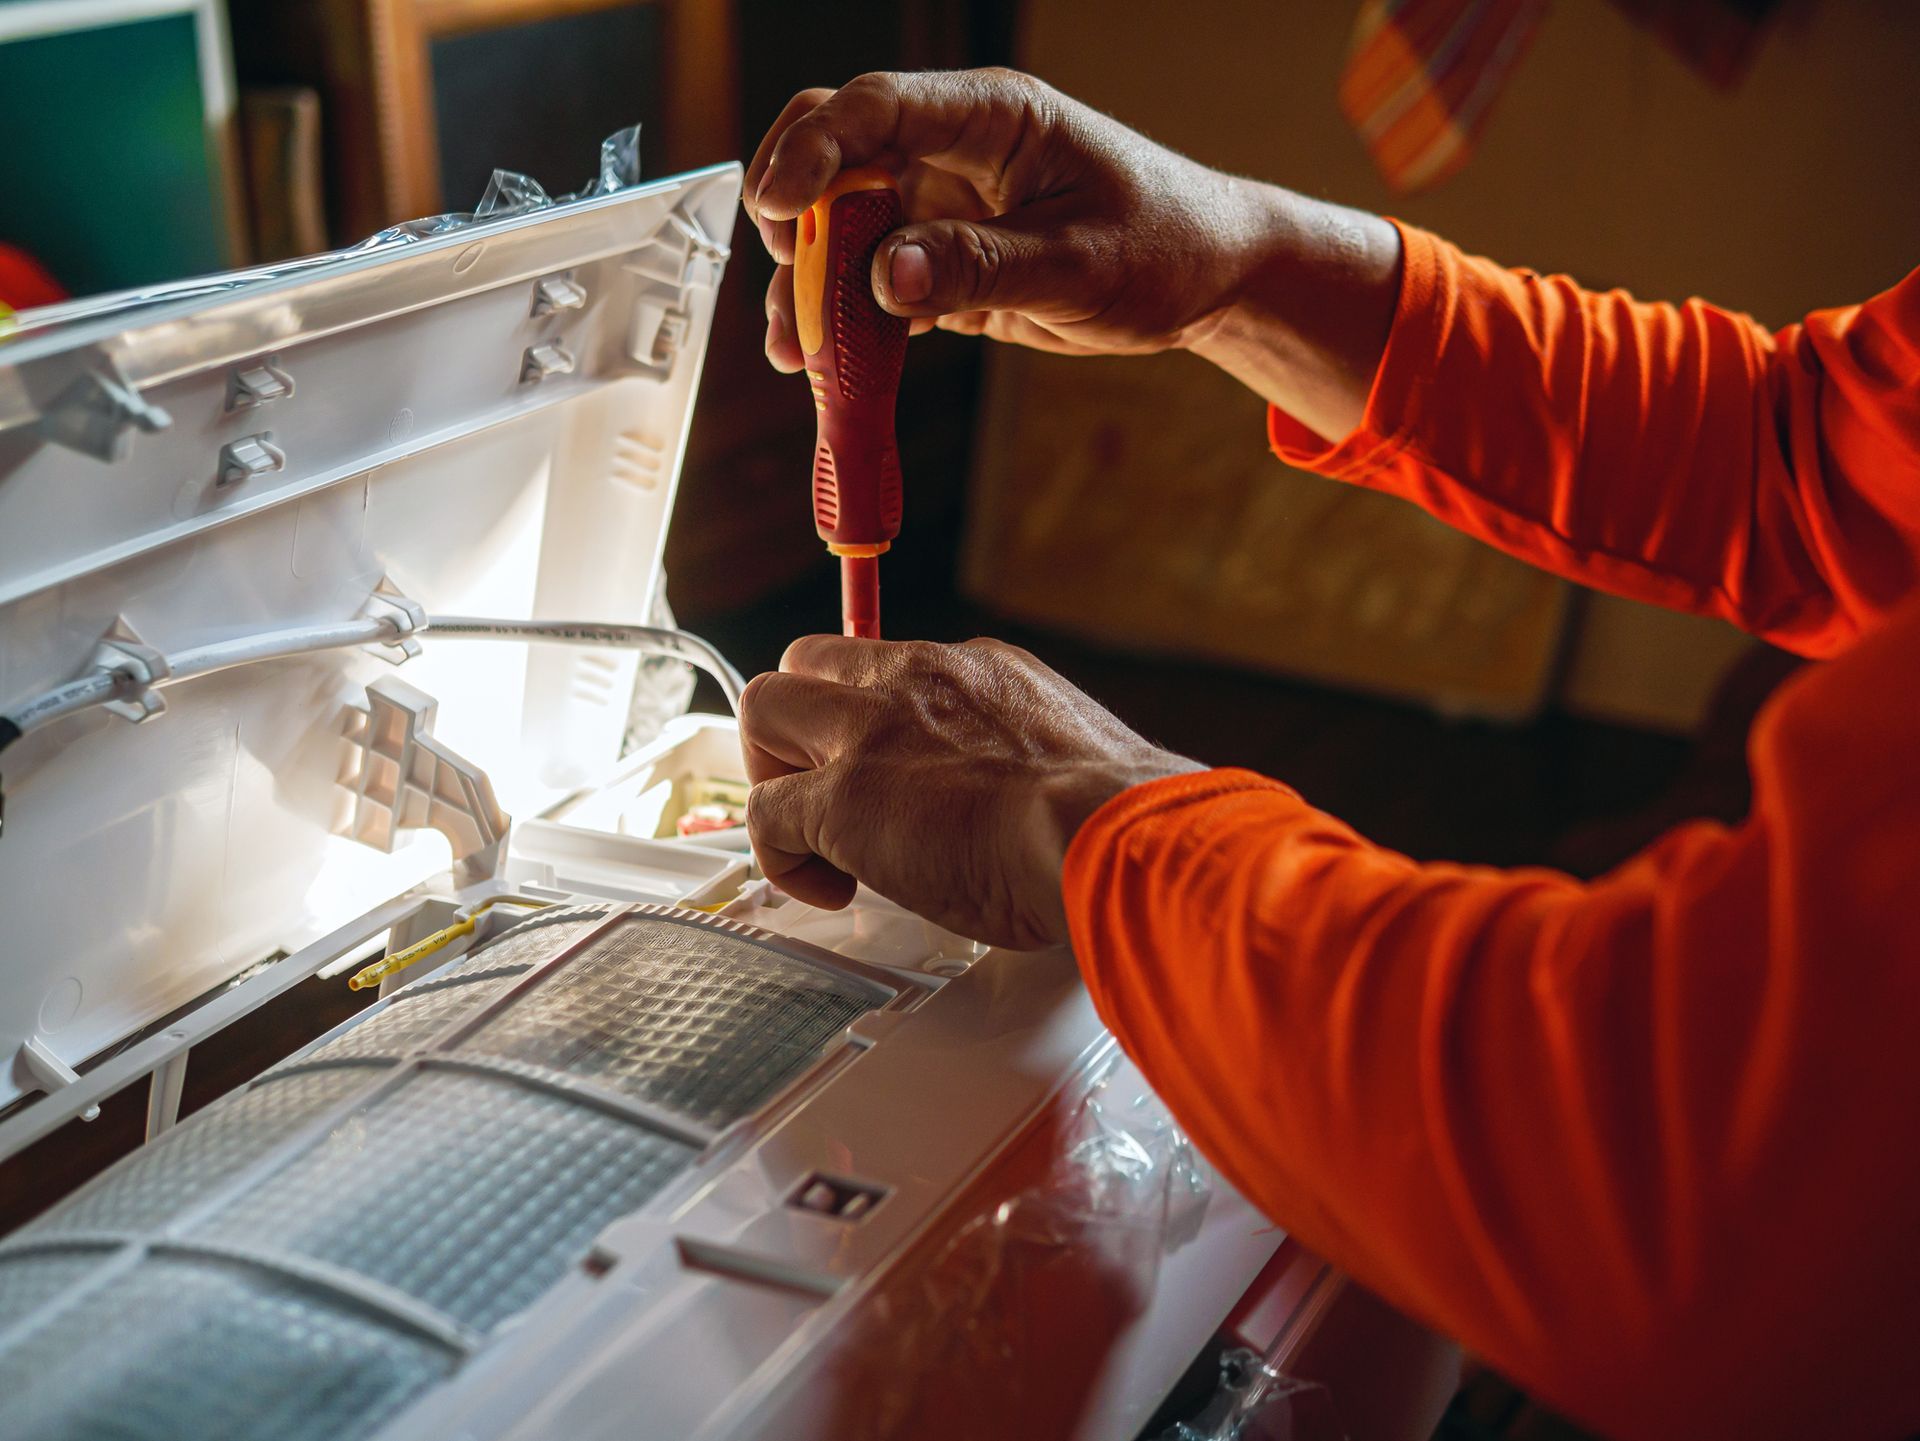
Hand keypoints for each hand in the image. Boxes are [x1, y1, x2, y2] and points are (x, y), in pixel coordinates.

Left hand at [739, 636, 1202, 949]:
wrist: (1103, 831)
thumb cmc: (1110, 815)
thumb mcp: (1071, 756)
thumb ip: (1028, 759)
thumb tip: (1031, 801)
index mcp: (975, 672)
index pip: (890, 665)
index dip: (870, 713)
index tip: (884, 759)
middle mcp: (912, 680)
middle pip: (805, 663)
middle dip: (800, 727)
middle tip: (827, 791)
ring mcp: (868, 734)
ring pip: (763, 710)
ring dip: (773, 774)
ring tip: (813, 838)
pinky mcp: (840, 797)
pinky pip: (764, 816)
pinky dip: (782, 859)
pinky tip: (828, 890)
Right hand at [743, 67, 1278, 368]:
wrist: (1205, 277)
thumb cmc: (1162, 247)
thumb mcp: (1077, 264)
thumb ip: (982, 267)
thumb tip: (887, 276)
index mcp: (991, 117)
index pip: (877, 108)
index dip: (816, 149)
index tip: (774, 205)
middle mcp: (953, 149)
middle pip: (837, 154)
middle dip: (793, 211)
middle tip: (784, 275)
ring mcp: (941, 201)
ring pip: (842, 227)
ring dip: (810, 285)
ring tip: (795, 350)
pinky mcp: (943, 256)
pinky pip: (874, 279)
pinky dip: (846, 320)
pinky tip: (827, 365)